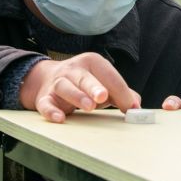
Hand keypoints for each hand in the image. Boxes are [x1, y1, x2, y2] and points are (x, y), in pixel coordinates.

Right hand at [19, 53, 140, 122]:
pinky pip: (45, 104)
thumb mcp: (104, 83)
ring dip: (76, 96)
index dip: (121, 92)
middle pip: (84, 77)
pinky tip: (59, 118)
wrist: (50, 78)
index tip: (131, 107)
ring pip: (65, 87)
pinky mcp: (44, 97)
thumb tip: (136, 105)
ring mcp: (57, 82)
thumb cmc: (85, 83)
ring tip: (89, 107)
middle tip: (103, 97)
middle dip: (94, 86)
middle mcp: (74, 69)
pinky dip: (51, 111)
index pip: (109, 75)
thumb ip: (121, 92)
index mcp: (92, 62)